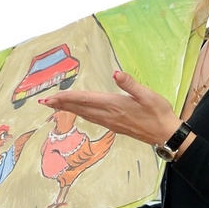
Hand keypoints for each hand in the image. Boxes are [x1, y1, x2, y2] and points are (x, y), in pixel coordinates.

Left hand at [42, 67, 180, 148]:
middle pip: (79, 108)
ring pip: (83, 114)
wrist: (165, 134)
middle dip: (60, 104)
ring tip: (54, 105)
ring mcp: (110, 122)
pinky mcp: (113, 125)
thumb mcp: (148, 95)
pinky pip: (91, 118)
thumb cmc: (158, 113)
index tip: (51, 97)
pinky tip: (76, 112)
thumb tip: (115, 74)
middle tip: (43, 102)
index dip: (66, 98)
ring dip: (67, 109)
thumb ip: (130, 85)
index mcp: (114, 104)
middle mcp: (108, 115)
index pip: (85, 100)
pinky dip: (79, 113)